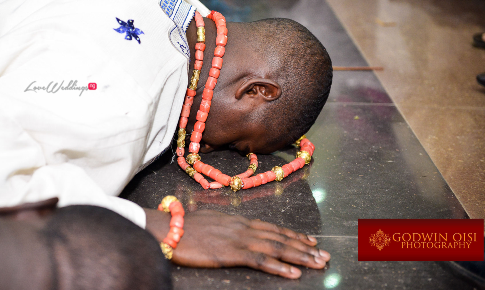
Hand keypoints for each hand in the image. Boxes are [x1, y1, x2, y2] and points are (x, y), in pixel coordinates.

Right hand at [144, 208, 329, 278]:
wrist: (169, 227)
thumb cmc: (184, 225)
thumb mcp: (211, 220)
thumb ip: (227, 225)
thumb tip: (234, 228)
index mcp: (239, 220)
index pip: (273, 227)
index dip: (293, 235)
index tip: (311, 241)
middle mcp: (244, 227)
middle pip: (280, 237)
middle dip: (305, 247)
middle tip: (325, 255)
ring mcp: (239, 239)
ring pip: (276, 247)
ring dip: (300, 256)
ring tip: (318, 263)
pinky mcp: (231, 252)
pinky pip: (260, 259)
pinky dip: (279, 266)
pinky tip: (293, 273)